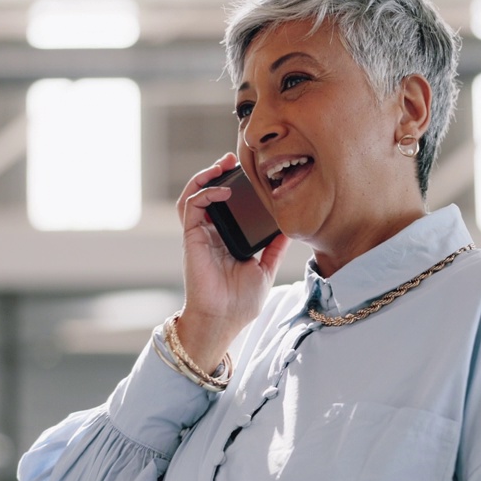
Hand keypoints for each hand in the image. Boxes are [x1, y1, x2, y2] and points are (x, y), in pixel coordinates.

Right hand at [175, 153, 289, 371]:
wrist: (223, 320)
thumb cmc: (240, 303)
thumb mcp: (265, 269)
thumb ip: (274, 248)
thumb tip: (289, 229)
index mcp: (227, 240)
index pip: (227, 206)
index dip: (234, 187)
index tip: (250, 173)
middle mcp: (211, 234)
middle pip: (208, 194)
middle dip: (218, 174)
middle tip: (233, 160)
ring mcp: (200, 236)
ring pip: (194, 195)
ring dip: (205, 177)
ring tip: (222, 164)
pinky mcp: (191, 239)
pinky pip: (191, 208)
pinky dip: (203, 193)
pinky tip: (221, 191)